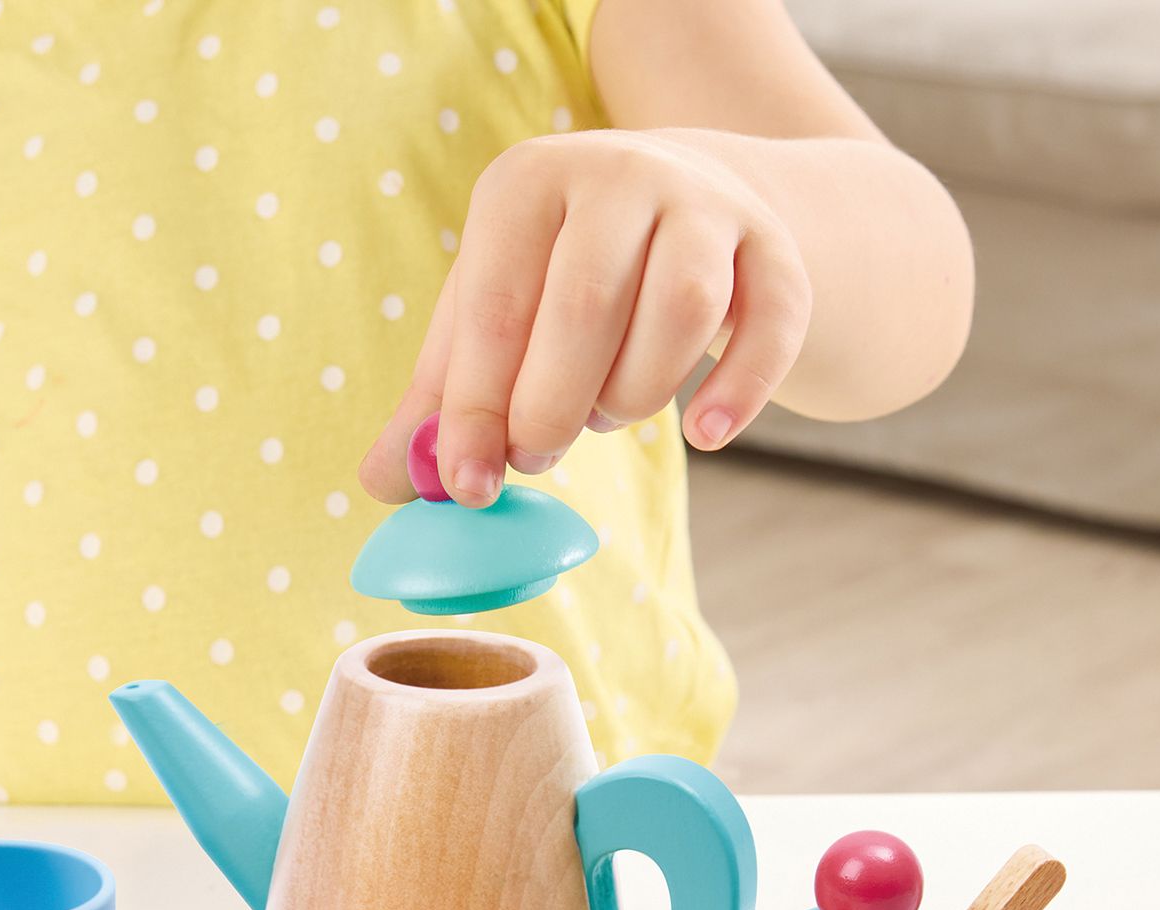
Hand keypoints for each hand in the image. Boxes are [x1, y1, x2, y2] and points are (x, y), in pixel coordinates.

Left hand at [361, 129, 810, 505]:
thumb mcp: (495, 317)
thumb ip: (441, 400)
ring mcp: (707, 206)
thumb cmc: (566, 279)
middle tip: (537, 455)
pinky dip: (737, 390)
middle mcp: (618, 174)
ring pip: (679, 314)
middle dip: (551, 410)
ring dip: (634, 398)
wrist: (693, 211)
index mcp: (528, 183)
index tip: (466, 487)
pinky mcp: (776, 252)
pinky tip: (706, 433)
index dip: (476, 409)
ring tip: (608, 413)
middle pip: (583, 309)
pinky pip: (769, 328)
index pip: (495, 307)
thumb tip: (383, 484)